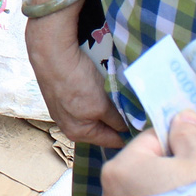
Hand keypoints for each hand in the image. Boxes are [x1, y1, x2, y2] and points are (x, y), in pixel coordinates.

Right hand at [25, 19, 125, 147]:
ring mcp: (63, 109)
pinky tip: (99, 86)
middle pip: (101, 127)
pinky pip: (85, 100)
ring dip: (106, 107)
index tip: (143, 125)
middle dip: (116, 120)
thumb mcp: (101, 105)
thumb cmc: (75, 81)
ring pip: (93, 113)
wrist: (52, 54)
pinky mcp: (61, 93)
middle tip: (135, 109)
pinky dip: (94, 96)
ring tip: (118, 96)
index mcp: (78, 133)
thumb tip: (127, 128)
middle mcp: (68, 125)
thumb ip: (116, 120)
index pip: (112, 140)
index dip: (128, 134)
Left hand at [100, 110, 195, 195]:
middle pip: (144, 164)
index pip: (151, 139)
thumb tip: (181, 115)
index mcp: (120, 165)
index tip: (192, 159)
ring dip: (163, 188)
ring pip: (144, 186)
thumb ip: (187, 133)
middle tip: (192, 181)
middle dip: (167, 167)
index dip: (175, 144)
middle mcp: (108, 189)